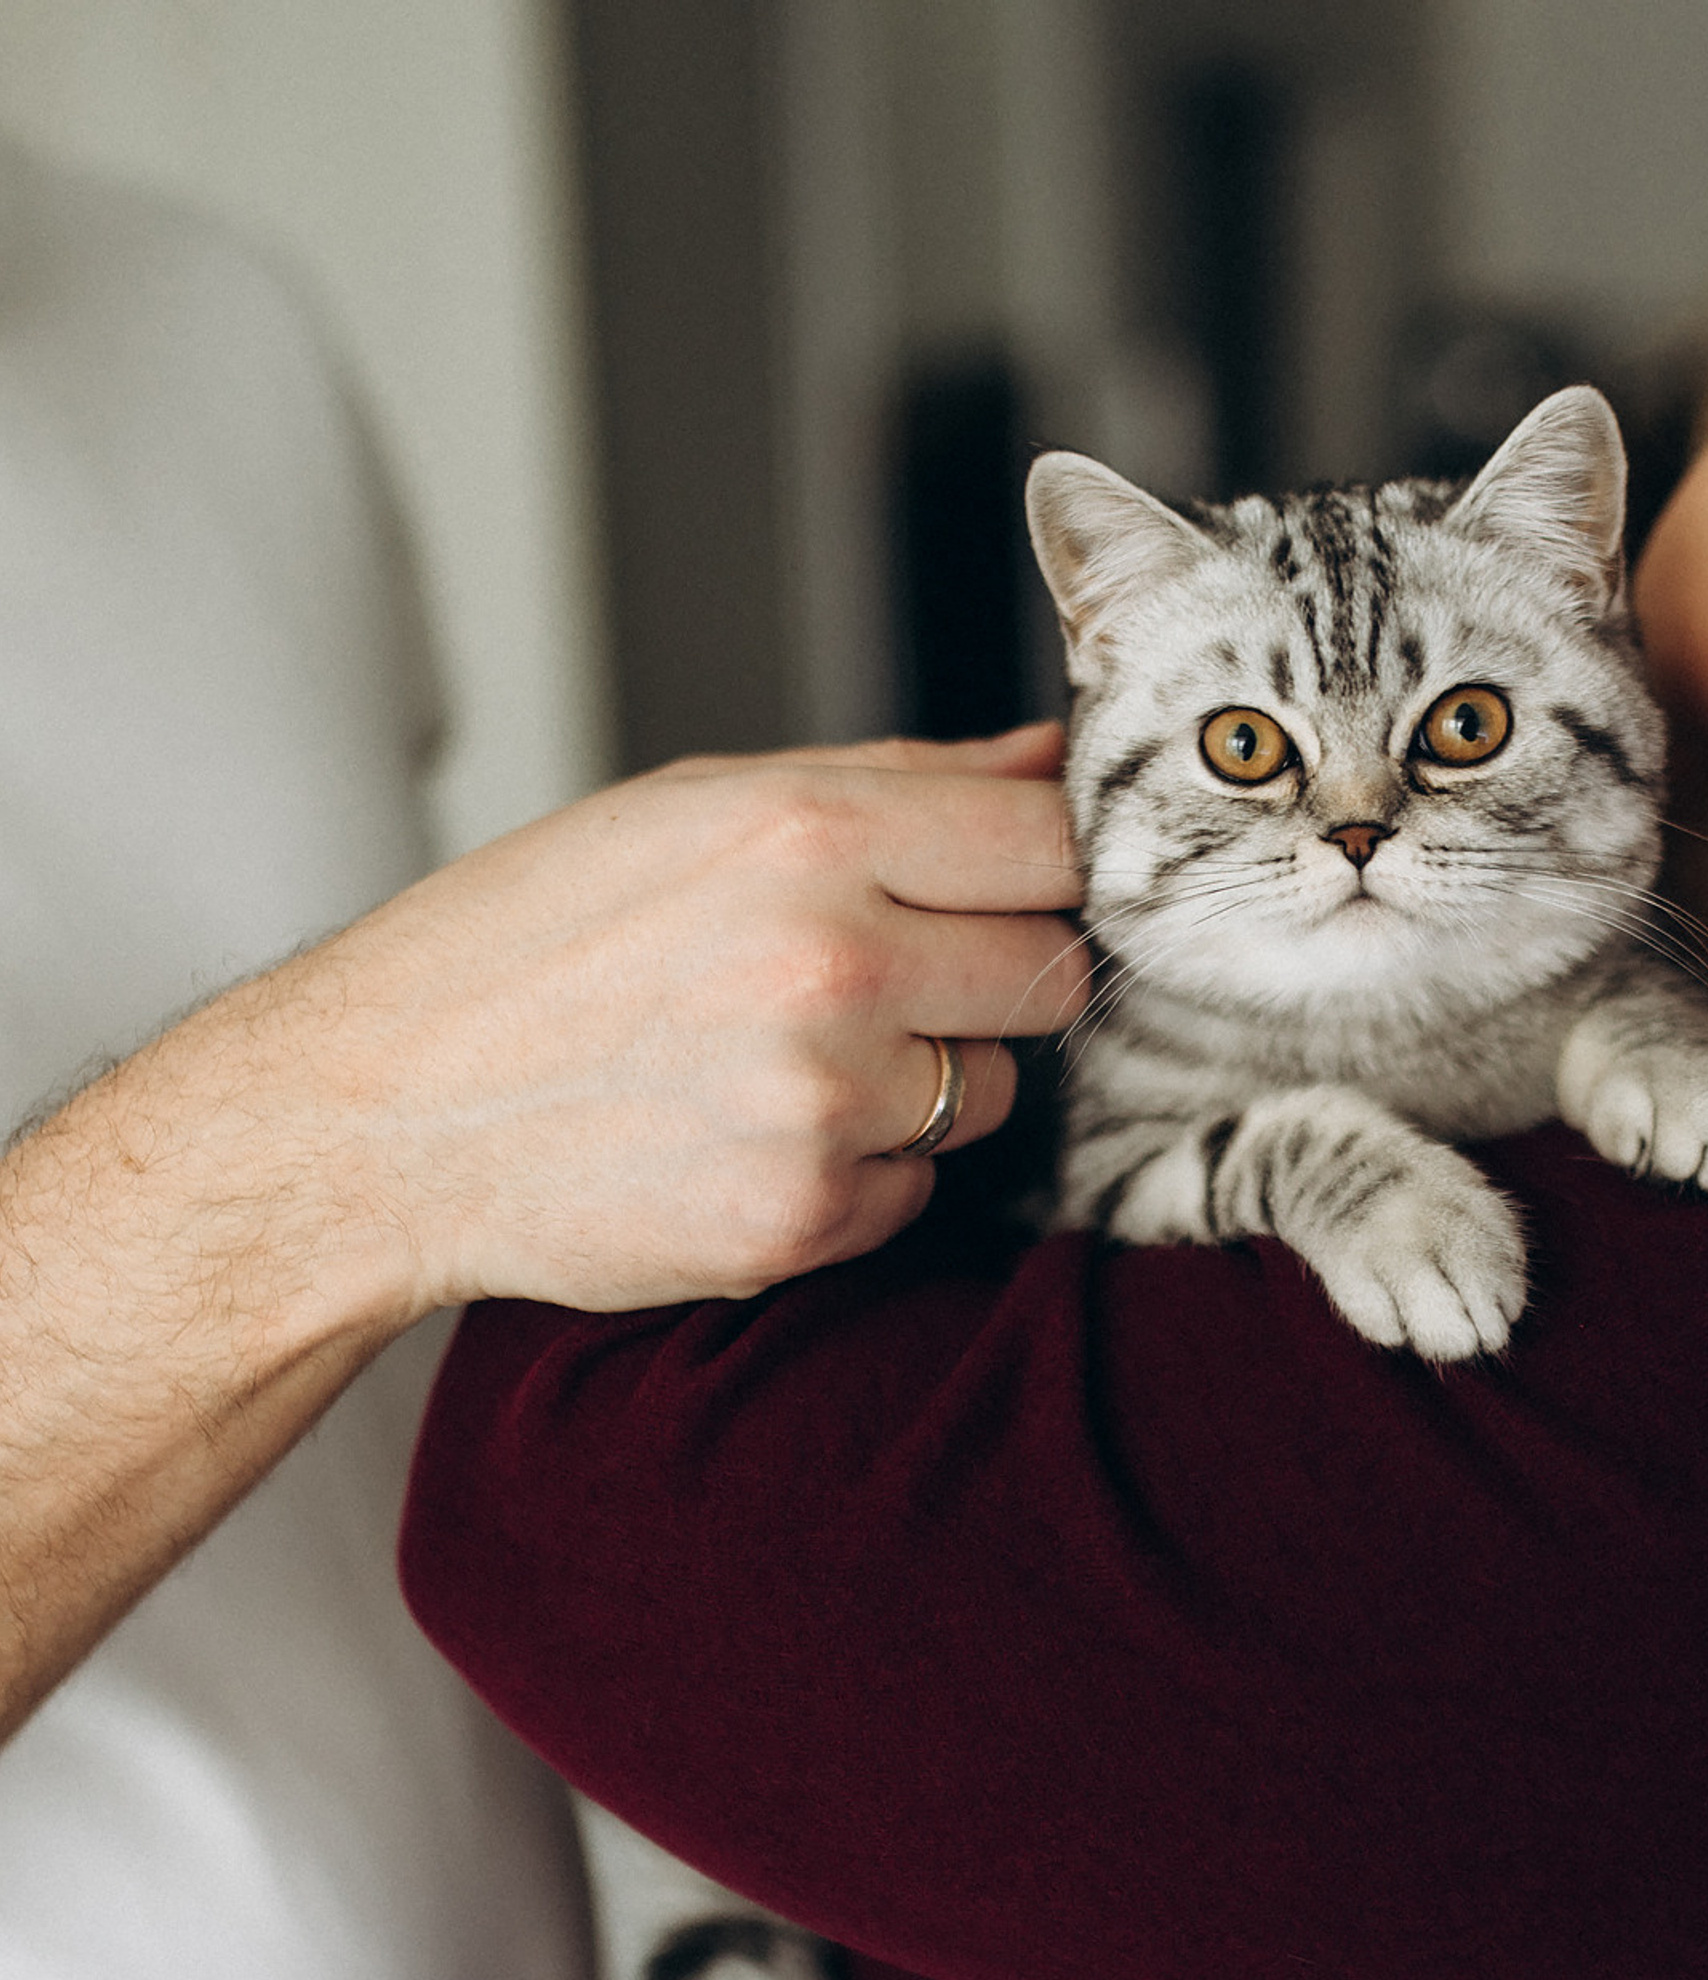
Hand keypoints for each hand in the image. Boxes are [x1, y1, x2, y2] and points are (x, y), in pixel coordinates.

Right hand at [0, 721, 1085, 1731]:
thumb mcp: (695, 807)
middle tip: (888, 978)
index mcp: (804, 832)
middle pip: (1054, 973)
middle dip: (992, 976)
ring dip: (927, 1078)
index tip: (1017, 888)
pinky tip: (753, 1135)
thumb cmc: (529, 946)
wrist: (377, 1121)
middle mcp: (829, 961)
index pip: (1054, 844)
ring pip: (994, 1089)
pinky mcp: (807, 1218)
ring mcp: (823, 1101)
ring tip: (787, 1058)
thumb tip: (1051, 757)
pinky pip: (920, 1187)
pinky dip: (862, 1169)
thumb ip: (897, 781)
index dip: (1054, 869)